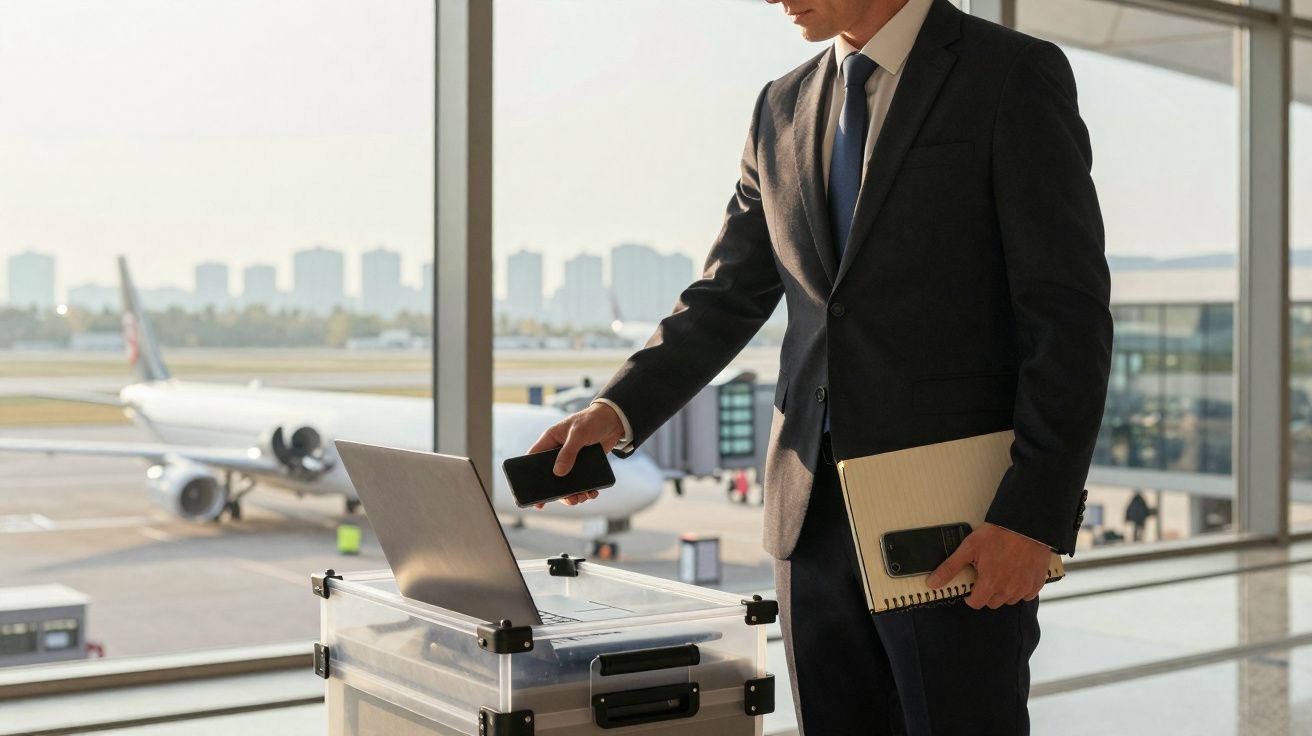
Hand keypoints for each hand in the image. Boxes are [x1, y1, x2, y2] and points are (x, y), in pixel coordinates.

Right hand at [525, 401, 625, 508]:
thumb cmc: (593, 420)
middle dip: (557, 492)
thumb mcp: (579, 433)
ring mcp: (572, 460)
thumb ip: (568, 452)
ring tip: (582, 497)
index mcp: (551, 440)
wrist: (615, 420)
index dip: (530, 476)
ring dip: (573, 493)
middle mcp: (558, 452)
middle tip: (568, 500)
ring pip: (566, 482)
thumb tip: (558, 473)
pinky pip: (581, 482)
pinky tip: (591, 493)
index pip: (533, 459)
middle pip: (551, 476)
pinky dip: (586, 490)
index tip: (533, 494)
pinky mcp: (585, 465)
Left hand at [925, 523, 1050, 609]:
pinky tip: (1016, 574)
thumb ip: (950, 568)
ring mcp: (1024, 588)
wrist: (1025, 525)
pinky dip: (1020, 588)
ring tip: (1001, 573)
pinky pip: (1026, 595)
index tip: (971, 587)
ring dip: (1003, 592)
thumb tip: (933, 583)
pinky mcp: (1037, 583)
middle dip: (986, 593)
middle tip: (986, 576)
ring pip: (1009, 600)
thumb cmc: (998, 534)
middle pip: (992, 603)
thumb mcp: (969, 548)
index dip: (970, 596)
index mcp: (990, 584)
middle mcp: (1008, 590)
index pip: (976, 603)